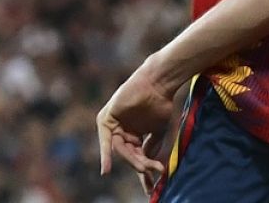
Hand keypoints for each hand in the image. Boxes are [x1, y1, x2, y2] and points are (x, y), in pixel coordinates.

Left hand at [97, 65, 176, 192]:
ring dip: (134, 160)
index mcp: (135, 134)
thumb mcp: (159, 130)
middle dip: (141, 165)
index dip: (145, 170)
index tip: (152, 187)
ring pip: (122, 150)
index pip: (138, 155)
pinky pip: (105, 140)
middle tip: (153, 173)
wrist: (159, 83)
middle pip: (130, 154)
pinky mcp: (106, 120)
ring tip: (145, 167)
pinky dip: (106, 155)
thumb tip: (148, 164)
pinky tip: (106, 170)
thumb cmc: (162, 103)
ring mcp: (114, 125)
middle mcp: (123, 131)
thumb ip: (152, 147)